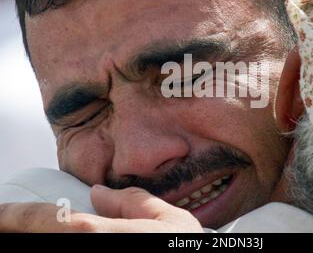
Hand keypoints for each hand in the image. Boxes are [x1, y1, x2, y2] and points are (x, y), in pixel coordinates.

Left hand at [0, 186, 202, 232]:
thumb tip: (100, 194)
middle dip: (18, 231)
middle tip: (8, 223)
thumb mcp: (169, 222)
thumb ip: (132, 203)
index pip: (48, 220)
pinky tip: (55, 237)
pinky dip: (57, 245)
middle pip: (42, 239)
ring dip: (34, 238)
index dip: (15, 216)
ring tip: (26, 230)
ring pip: (50, 252)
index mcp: (104, 236)